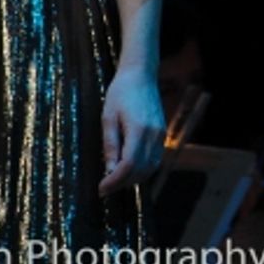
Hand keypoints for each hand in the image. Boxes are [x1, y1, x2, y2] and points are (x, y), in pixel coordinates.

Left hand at [98, 68, 164, 196]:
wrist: (141, 74)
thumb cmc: (120, 92)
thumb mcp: (108, 117)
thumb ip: (110, 145)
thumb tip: (109, 171)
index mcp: (139, 129)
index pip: (129, 165)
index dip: (114, 181)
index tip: (101, 189)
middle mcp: (154, 135)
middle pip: (140, 171)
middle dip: (122, 184)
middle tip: (104, 188)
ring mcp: (161, 135)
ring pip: (150, 169)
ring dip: (132, 179)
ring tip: (115, 181)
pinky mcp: (162, 134)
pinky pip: (155, 160)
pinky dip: (142, 170)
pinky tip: (129, 170)